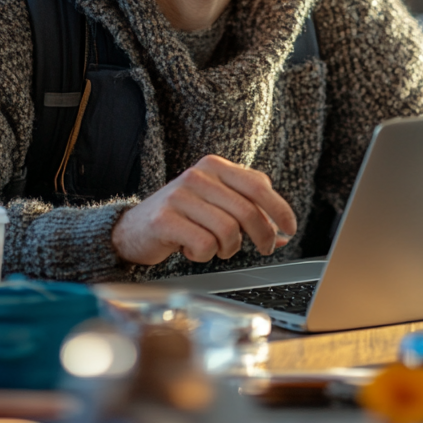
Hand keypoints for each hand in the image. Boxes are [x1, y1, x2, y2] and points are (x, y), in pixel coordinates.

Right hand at [112, 154, 295, 265]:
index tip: (290, 228)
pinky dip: (204, 256)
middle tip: (263, 250)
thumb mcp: (216, 205)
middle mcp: (198, 175)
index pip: (258, 184)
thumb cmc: (181, 218)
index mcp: (214, 166)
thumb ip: (247, 212)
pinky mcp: (166, 219)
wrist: (133, 229)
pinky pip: (205, 245)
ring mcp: (180, 195)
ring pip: (228, 231)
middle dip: (262, 237)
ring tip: (215, 247)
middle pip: (247, 211)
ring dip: (228, 249)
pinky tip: (191, 249)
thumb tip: (280, 235)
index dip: (279, 209)